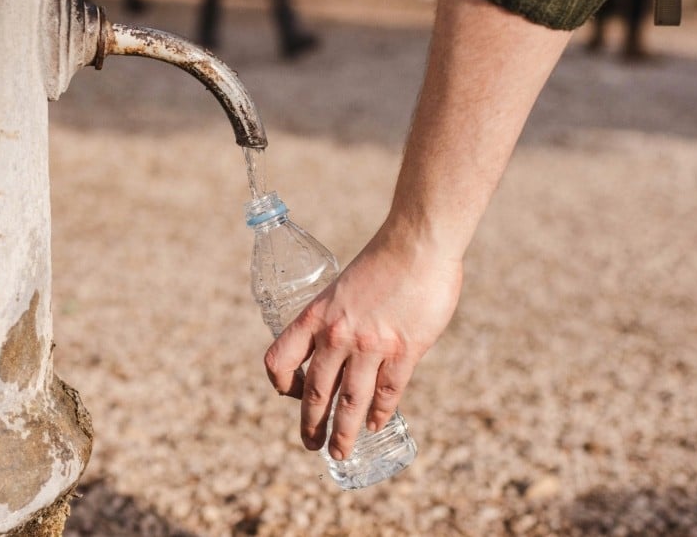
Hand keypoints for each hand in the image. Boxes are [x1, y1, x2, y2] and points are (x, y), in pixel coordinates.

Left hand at [264, 225, 462, 460]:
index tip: (290, 393)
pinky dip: (379, 414)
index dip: (280, 383)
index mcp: (315, 316)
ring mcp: (370, 346)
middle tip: (311, 445)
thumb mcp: (342, 288)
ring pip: (350, 402)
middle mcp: (336, 335)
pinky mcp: (404, 351)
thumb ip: (340, 319)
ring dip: (343, 432)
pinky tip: (376, 425)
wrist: (417, 243)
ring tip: (339, 452)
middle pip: (315, 392)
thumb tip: (346, 348)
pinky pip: (387, 394)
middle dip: (311, 424)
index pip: (279, 359)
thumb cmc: (383, 261)